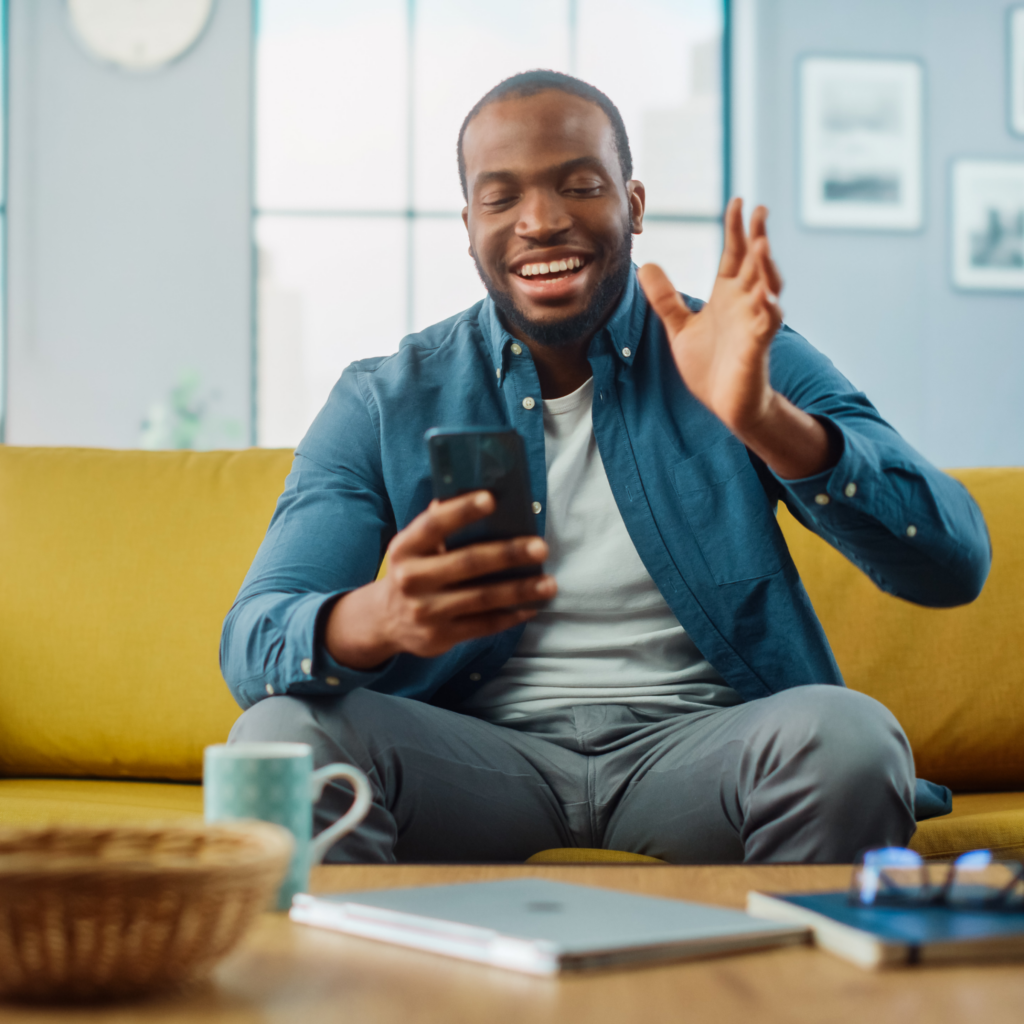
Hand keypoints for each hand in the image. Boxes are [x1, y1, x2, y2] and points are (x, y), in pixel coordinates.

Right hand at [324, 491, 555, 668]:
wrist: (383, 622)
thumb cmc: (412, 572)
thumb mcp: (413, 547)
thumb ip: (439, 525)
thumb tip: (476, 494)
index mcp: (404, 548)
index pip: (433, 524)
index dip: (462, 510)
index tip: (492, 499)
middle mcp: (411, 579)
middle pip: (467, 563)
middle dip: (508, 554)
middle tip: (541, 548)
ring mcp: (425, 611)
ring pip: (481, 598)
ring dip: (519, 590)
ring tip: (549, 583)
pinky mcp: (439, 637)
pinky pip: (483, 625)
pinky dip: (511, 616)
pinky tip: (532, 606)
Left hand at [637, 198, 782, 438]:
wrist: (725, 404)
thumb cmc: (709, 365)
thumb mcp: (679, 327)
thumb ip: (665, 299)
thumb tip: (647, 267)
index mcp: (727, 294)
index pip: (734, 253)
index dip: (736, 228)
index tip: (736, 201)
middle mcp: (744, 302)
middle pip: (754, 261)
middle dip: (757, 236)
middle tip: (758, 209)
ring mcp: (753, 322)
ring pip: (766, 286)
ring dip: (766, 266)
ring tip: (762, 244)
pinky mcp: (757, 346)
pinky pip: (767, 322)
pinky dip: (769, 308)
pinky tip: (767, 295)